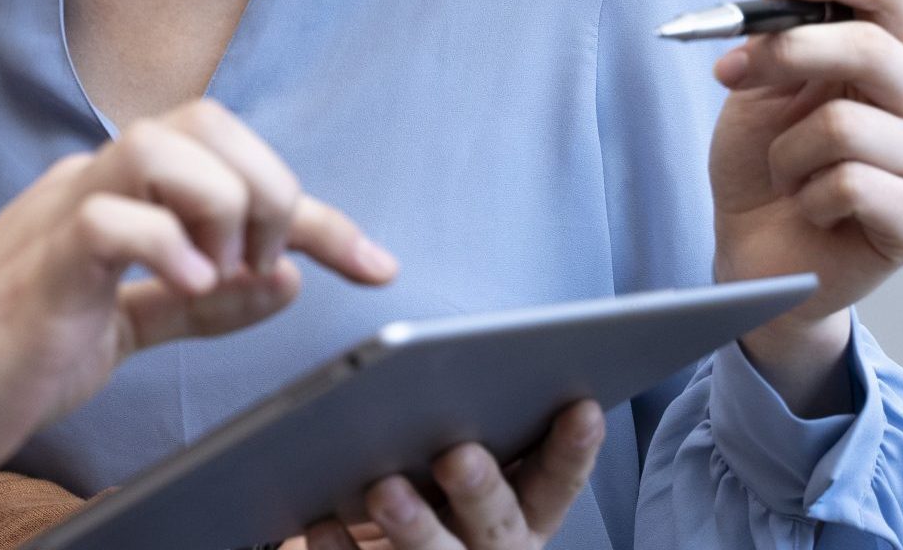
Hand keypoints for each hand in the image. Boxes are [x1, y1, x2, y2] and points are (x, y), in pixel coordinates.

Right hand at [0, 99, 399, 504]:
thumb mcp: (117, 333)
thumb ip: (194, 304)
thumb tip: (282, 278)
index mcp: (111, 197)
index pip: (230, 163)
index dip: (320, 213)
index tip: (378, 266)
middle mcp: (87, 185)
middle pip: (206, 121)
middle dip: (269, 190)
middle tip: (261, 272)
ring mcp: (57, 217)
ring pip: (165, 144)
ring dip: (224, 206)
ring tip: (220, 277)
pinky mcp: (36, 268)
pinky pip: (112, 218)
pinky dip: (167, 248)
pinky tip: (187, 293)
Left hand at [294, 401, 604, 549]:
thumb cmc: (438, 498)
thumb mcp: (475, 468)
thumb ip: (481, 432)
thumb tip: (463, 371)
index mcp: (524, 513)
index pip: (558, 482)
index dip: (573, 449)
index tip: (581, 408)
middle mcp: (494, 548)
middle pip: (498, 523)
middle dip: (482, 490)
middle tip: (459, 456)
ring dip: (415, 525)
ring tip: (384, 491)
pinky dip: (342, 549)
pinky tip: (321, 521)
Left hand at [707, 0, 902, 407]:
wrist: (755, 256)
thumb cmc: (763, 169)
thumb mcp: (757, 84)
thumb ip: (783, 17)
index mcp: (894, 60)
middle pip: (873, 48)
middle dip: (787, 55)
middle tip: (731, 75)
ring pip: (845, 123)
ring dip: (788, 151)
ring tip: (788, 173)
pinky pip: (850, 183)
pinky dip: (807, 196)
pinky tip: (811, 209)